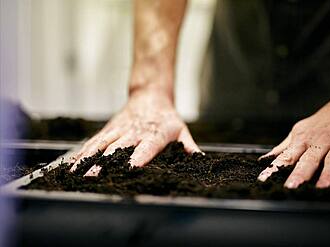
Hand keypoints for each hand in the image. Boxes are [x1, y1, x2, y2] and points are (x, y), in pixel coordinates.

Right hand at [69, 89, 200, 175]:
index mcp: (153, 135)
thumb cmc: (167, 117)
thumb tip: (201, 161)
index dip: (138, 158)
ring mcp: (119, 130)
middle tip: (93, 177)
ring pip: (101, 145)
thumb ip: (189, 147)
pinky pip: (94, 141)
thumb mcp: (181, 130)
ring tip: (77, 173)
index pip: (145, 148)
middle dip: (104, 163)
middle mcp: (133, 133)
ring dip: (88, 159)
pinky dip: (83, 152)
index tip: (129, 169)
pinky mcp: (109, 129)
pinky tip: (73, 164)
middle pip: (118, 149)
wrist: (150, 95)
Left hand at [258, 99, 329, 188]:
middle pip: (308, 159)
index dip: (274, 168)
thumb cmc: (322, 122)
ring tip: (322, 187)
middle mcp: (320, 141)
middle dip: (299, 173)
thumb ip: (284, 148)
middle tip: (291, 186)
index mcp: (303, 140)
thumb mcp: (300, 131)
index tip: (263, 179)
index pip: (286, 157)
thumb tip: (265, 160)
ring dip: (328, 174)